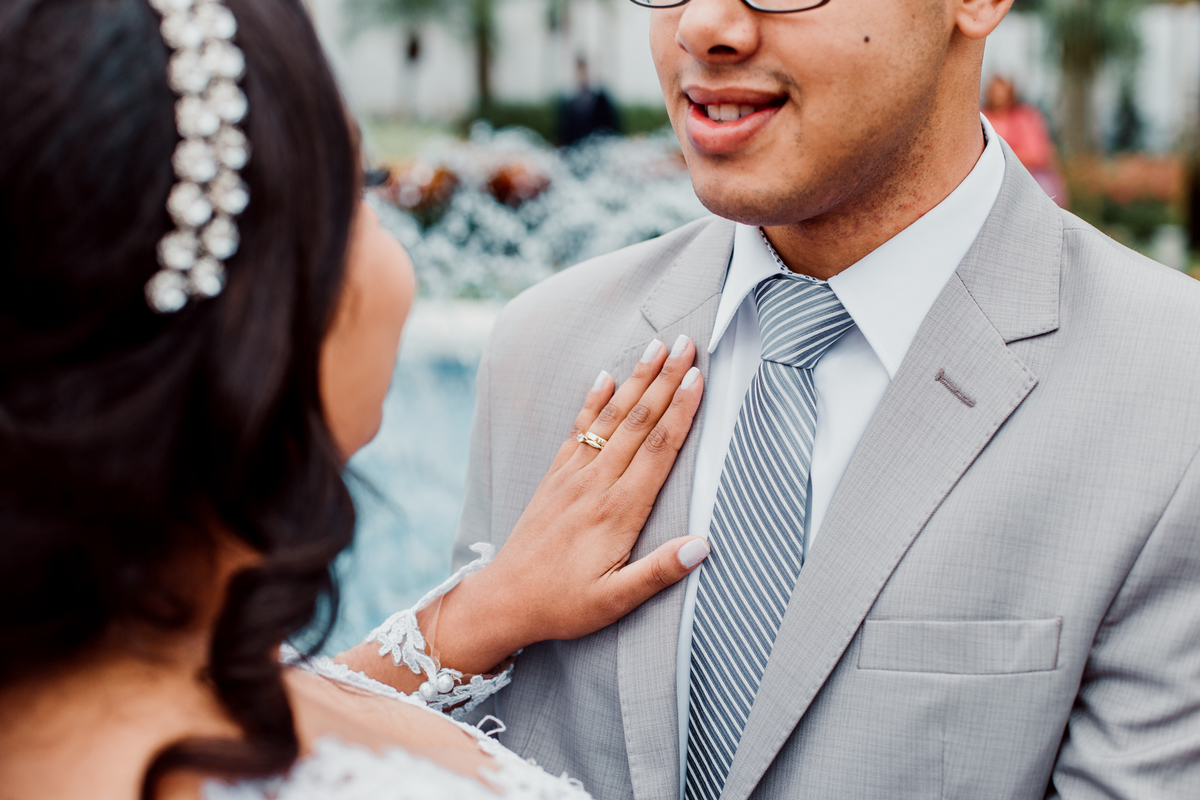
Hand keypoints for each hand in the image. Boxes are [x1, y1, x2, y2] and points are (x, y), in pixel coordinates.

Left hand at [453, 334, 707, 660]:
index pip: (658, 449)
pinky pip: (578, 430)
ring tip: (657, 348)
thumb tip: (703, 546)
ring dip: (636, 380)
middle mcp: (596, 484)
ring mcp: (573, 477)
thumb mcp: (614, 601)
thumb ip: (658, 573)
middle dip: (665, 379)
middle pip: (639, 422)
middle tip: (688, 343)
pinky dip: (594, 400)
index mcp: (618, 511)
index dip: (681, 410)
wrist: (503, 600)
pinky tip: (605, 377)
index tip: (698, 378)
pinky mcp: (556, 478)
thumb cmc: (562, 605)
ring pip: (611, 418)